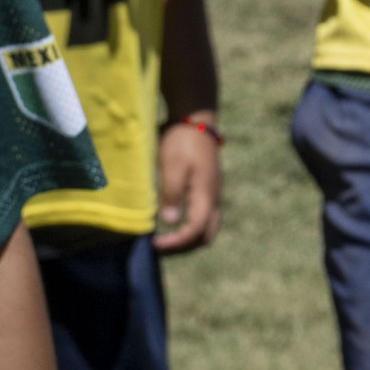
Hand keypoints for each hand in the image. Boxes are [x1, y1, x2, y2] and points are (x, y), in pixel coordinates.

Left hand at [153, 117, 222, 251]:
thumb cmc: (181, 142)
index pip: (195, 231)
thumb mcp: (172, 167)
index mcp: (206, 195)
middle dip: (184, 246)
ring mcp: (213, 194)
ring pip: (207, 227)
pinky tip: (173, 222)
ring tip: (166, 239)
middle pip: (206, 235)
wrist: (195, 121)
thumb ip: (172, 194)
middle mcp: (213, 199)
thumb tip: (170, 221)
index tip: (155, 244)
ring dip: (188, 238)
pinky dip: (191, 226)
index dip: (176, 242)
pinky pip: (204, 216)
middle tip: (161, 248)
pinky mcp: (208, 189)